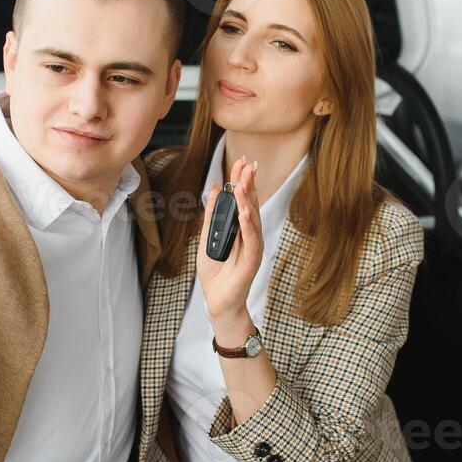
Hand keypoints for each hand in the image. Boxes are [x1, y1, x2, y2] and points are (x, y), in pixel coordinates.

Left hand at [196, 156, 261, 327]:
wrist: (218, 300)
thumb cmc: (216, 272)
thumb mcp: (208, 237)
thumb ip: (212, 214)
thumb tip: (214, 188)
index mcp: (240, 228)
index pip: (242, 199)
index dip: (242, 180)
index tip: (242, 162)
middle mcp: (250, 234)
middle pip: (250, 204)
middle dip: (248, 184)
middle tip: (247, 166)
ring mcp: (253, 246)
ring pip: (252, 220)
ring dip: (247, 202)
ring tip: (242, 185)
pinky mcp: (252, 260)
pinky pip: (252, 240)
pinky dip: (249, 226)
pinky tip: (245, 213)